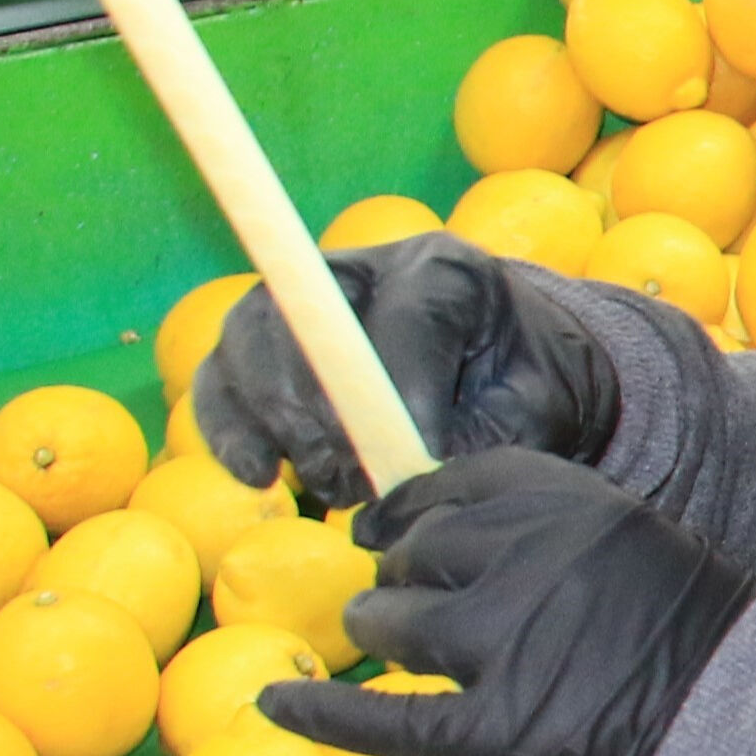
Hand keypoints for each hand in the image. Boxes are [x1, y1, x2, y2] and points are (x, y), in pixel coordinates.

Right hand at [195, 236, 621, 510]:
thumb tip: (411, 482)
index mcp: (445, 271)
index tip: (415, 458)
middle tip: (356, 484)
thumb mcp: (535, 411)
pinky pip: (220, 376)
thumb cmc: (530, 387)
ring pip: (249, 342)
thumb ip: (482, 440)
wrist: (514, 376)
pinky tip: (259, 474)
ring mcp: (302, 301)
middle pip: (307, 322)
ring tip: (323, 486)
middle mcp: (364, 269)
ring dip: (276, 425)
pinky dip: (227, 428)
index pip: (406, 319)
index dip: (403, 393)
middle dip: (325, 414)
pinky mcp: (262, 342)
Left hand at [260, 450, 755, 755]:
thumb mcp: (637, 548)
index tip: (394, 524)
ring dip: (383, 630)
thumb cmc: (705, 643)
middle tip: (406, 597)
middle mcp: (531, 560)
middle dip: (404, 573)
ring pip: (394, 621)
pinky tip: (276, 704)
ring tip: (386, 642)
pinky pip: (383, 719)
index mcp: (573, 505)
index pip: (463, 482)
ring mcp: (505, 644)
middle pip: (421, 549)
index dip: (418, 504)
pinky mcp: (493, 726)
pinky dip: (321, 715)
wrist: (750, 729)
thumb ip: (552, 537)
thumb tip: (442, 535)